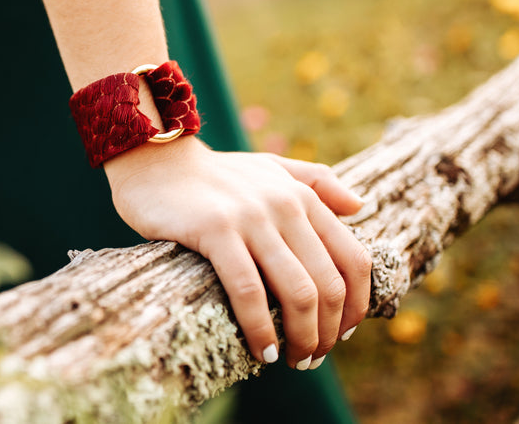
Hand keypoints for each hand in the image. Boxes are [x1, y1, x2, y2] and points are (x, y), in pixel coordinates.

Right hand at [104, 136, 371, 368]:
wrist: (157, 159)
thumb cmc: (216, 173)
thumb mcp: (272, 167)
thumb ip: (318, 181)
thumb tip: (360, 205)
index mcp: (304, 196)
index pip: (354, 258)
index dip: (357, 304)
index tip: (344, 333)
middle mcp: (286, 206)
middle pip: (329, 284)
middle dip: (328, 331)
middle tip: (313, 356)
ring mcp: (252, 218)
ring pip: (298, 292)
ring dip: (302, 338)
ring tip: (292, 360)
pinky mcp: (216, 231)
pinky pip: (249, 291)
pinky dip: (260, 328)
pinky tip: (261, 350)